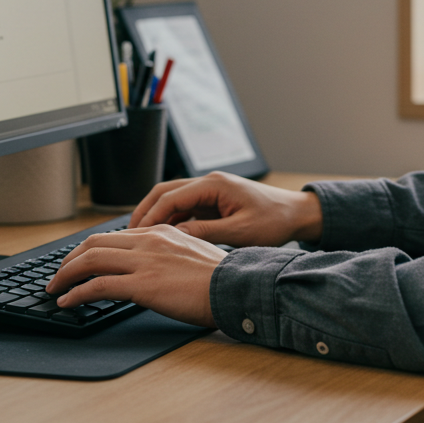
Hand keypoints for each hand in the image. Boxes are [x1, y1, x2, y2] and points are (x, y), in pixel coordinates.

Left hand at [45, 224, 223, 326]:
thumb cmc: (221, 278)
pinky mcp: (143, 284)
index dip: (89, 249)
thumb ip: (168, 254)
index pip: (113, 235)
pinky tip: (68, 302)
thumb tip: (151, 267)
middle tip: (58, 275)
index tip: (78, 262)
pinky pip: (99, 285)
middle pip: (94, 243)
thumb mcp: (192, 254)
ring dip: (66, 275)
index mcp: (161, 232)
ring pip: (91, 260)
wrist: (236, 287)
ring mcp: (145, 261)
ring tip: (55, 289)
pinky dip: (78, 293)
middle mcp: (149, 241)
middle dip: (69, 260)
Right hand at [128, 171, 322, 247]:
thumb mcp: (239, 232)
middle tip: (127, 236)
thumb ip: (205, 233)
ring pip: (172, 200)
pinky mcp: (214, 202)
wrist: (296, 214)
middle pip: (165, 193)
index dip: (149, 216)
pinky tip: (163, 239)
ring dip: (156, 217)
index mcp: (214, 185)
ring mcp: (211, 191)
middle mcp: (209, 183)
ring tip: (139, 239)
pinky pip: (185, 209)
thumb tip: (173, 238)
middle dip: (144, 212)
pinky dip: (171, 221)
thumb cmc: (275, 220)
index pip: (170, 197)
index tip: (134, 235)